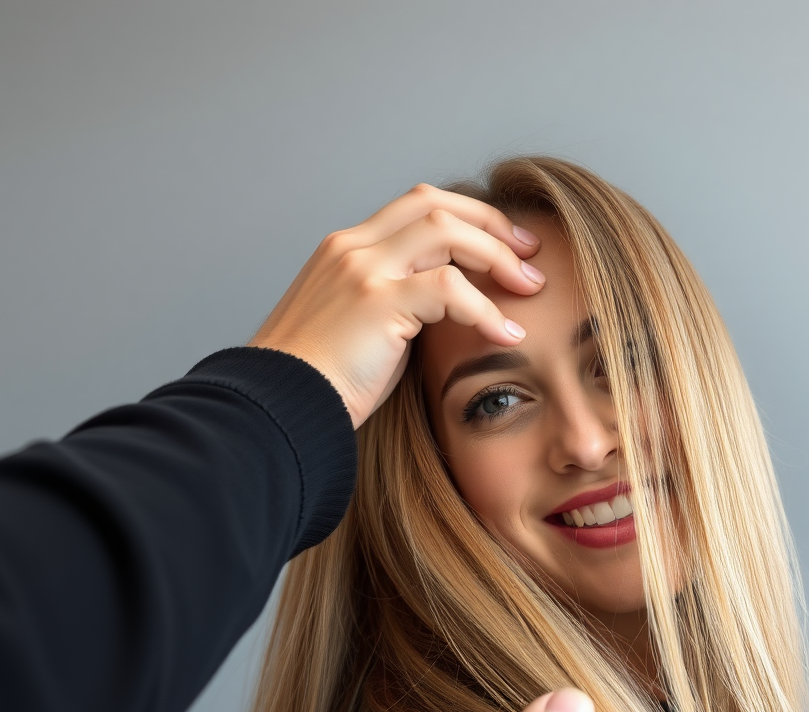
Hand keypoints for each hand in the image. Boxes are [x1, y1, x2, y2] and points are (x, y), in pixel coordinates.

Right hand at [249, 184, 544, 427]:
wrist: (278, 410)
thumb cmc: (315, 385)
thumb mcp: (355, 331)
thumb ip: (393, 308)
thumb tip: (440, 314)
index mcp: (346, 251)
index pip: (415, 209)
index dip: (467, 219)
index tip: (503, 245)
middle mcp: (352, 248)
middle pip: (436, 205)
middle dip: (492, 224)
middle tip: (530, 255)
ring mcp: (362, 270)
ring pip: (447, 232)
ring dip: (498, 256)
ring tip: (530, 287)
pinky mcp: (376, 301)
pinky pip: (450, 288)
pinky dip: (486, 309)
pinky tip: (506, 334)